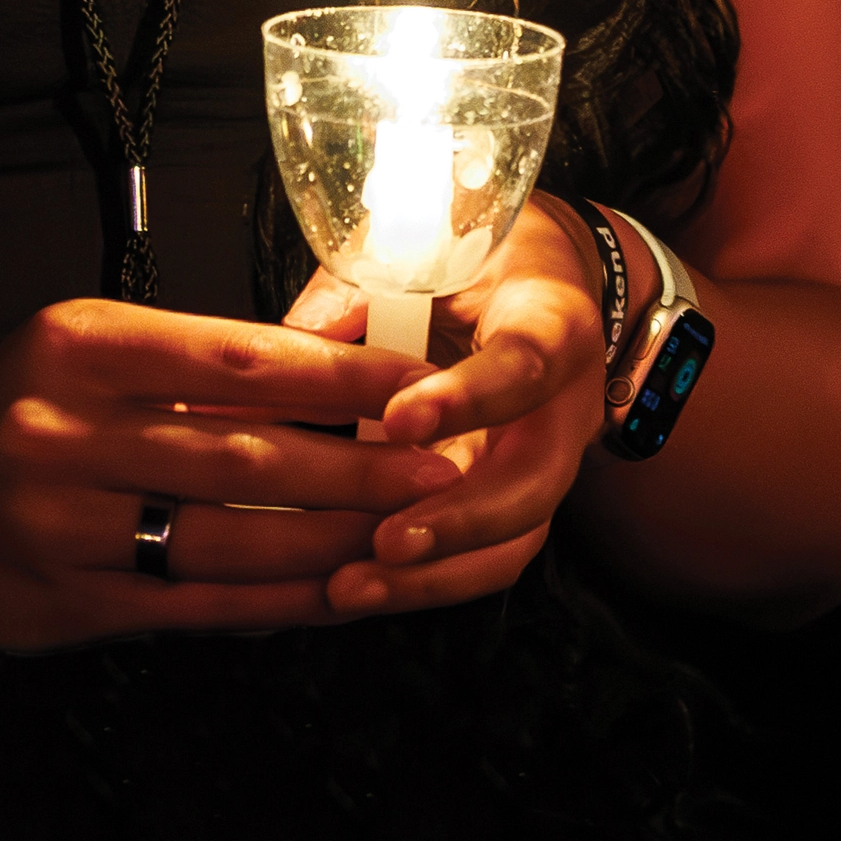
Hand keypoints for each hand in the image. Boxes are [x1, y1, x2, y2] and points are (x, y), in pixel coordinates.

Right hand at [0, 299, 454, 653]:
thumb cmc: (16, 403)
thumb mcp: (87, 344)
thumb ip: (196, 360)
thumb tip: (341, 371)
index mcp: (77, 345)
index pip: (236, 358)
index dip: (338, 376)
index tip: (417, 383)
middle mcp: (61, 433)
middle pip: (242, 456)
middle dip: (357, 466)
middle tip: (442, 467)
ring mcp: (58, 528)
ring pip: (225, 541)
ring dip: (332, 541)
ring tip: (409, 532)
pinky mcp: (63, 606)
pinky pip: (193, 609)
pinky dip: (275, 603)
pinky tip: (337, 591)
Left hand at [281, 193, 613, 618]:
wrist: (544, 286)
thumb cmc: (480, 258)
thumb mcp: (426, 249)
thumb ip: (357, 291)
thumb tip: (272, 346)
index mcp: (551, 324)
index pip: (523, 365)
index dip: (467, 398)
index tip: (397, 421)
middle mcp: (567, 406)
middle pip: (534, 480)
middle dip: (459, 520)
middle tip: (384, 540)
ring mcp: (550, 464)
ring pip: (515, 540)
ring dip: (436, 574)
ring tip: (354, 588)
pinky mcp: (520, 505)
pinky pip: (485, 561)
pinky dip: (426, 584)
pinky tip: (356, 591)